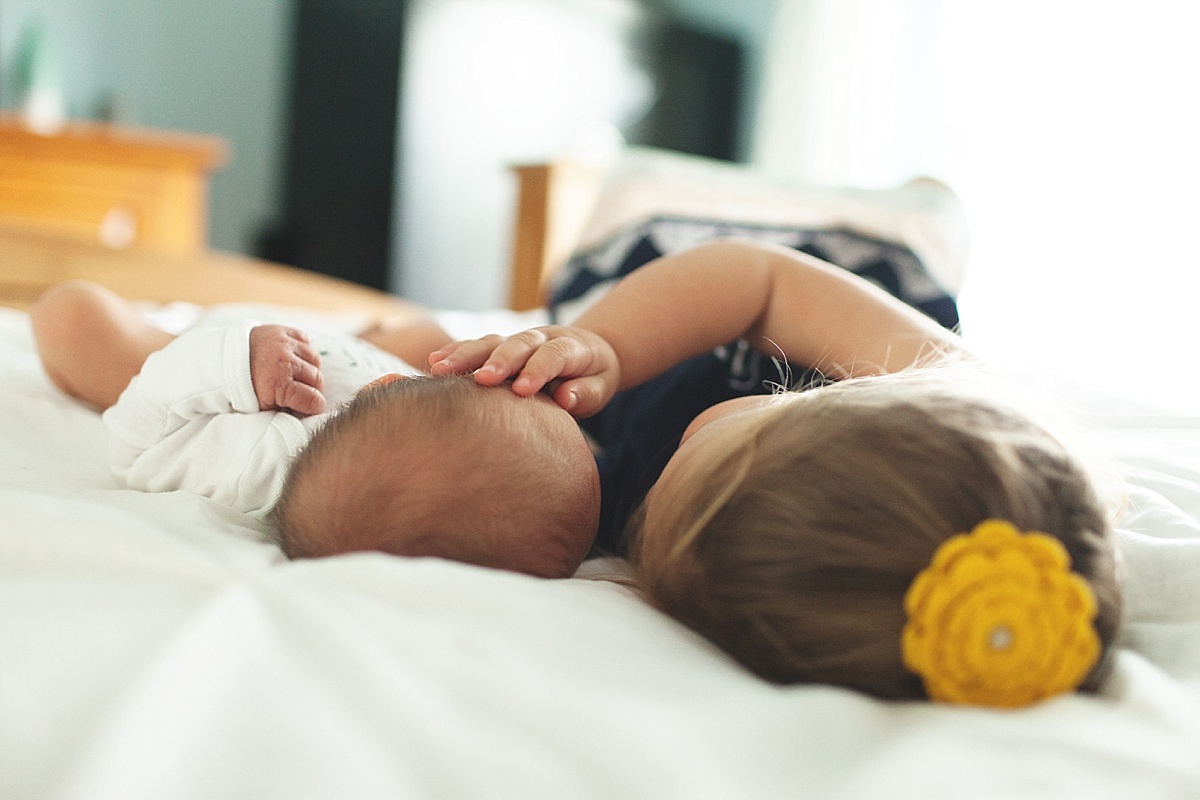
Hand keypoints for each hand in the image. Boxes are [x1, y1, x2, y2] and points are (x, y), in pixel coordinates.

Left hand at [249, 325, 325, 415]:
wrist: (222, 357)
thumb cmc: (243, 387)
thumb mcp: (261, 406)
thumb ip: (286, 409)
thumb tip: (307, 413)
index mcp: (278, 383)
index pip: (313, 400)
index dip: (313, 406)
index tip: (308, 407)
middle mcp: (285, 361)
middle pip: (318, 380)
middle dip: (312, 389)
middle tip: (300, 391)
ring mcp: (286, 343)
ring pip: (316, 360)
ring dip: (309, 369)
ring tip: (296, 374)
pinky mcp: (285, 331)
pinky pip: (307, 342)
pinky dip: (303, 351)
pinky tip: (294, 358)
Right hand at [428, 326, 618, 416]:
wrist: (587, 352)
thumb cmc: (593, 377)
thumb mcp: (602, 385)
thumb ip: (587, 392)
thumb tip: (566, 398)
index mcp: (571, 348)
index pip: (553, 355)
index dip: (538, 370)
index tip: (522, 390)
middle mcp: (541, 338)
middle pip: (518, 344)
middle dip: (498, 360)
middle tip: (481, 379)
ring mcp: (518, 340)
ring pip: (491, 341)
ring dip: (466, 354)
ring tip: (440, 369)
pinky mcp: (501, 346)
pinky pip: (477, 346)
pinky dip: (456, 352)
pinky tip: (434, 363)